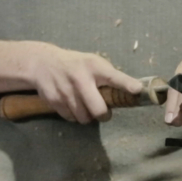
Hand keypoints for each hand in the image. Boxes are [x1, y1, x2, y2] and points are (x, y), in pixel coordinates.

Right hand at [25, 42, 142, 123]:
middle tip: (105, 113)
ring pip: (84, 117)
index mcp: (94, 66)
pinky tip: (74, 106)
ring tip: (88, 108)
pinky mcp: (55, 101)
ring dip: (89, 117)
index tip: (137, 89)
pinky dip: (75, 116)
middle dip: (104, 115)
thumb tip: (127, 92)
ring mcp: (66, 91)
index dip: (126, 84)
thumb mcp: (93, 62)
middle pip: (98, 108)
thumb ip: (107, 75)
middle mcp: (81, 79)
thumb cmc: (77, 64)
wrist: (44, 63)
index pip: (113, 76)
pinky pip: (71, 118)